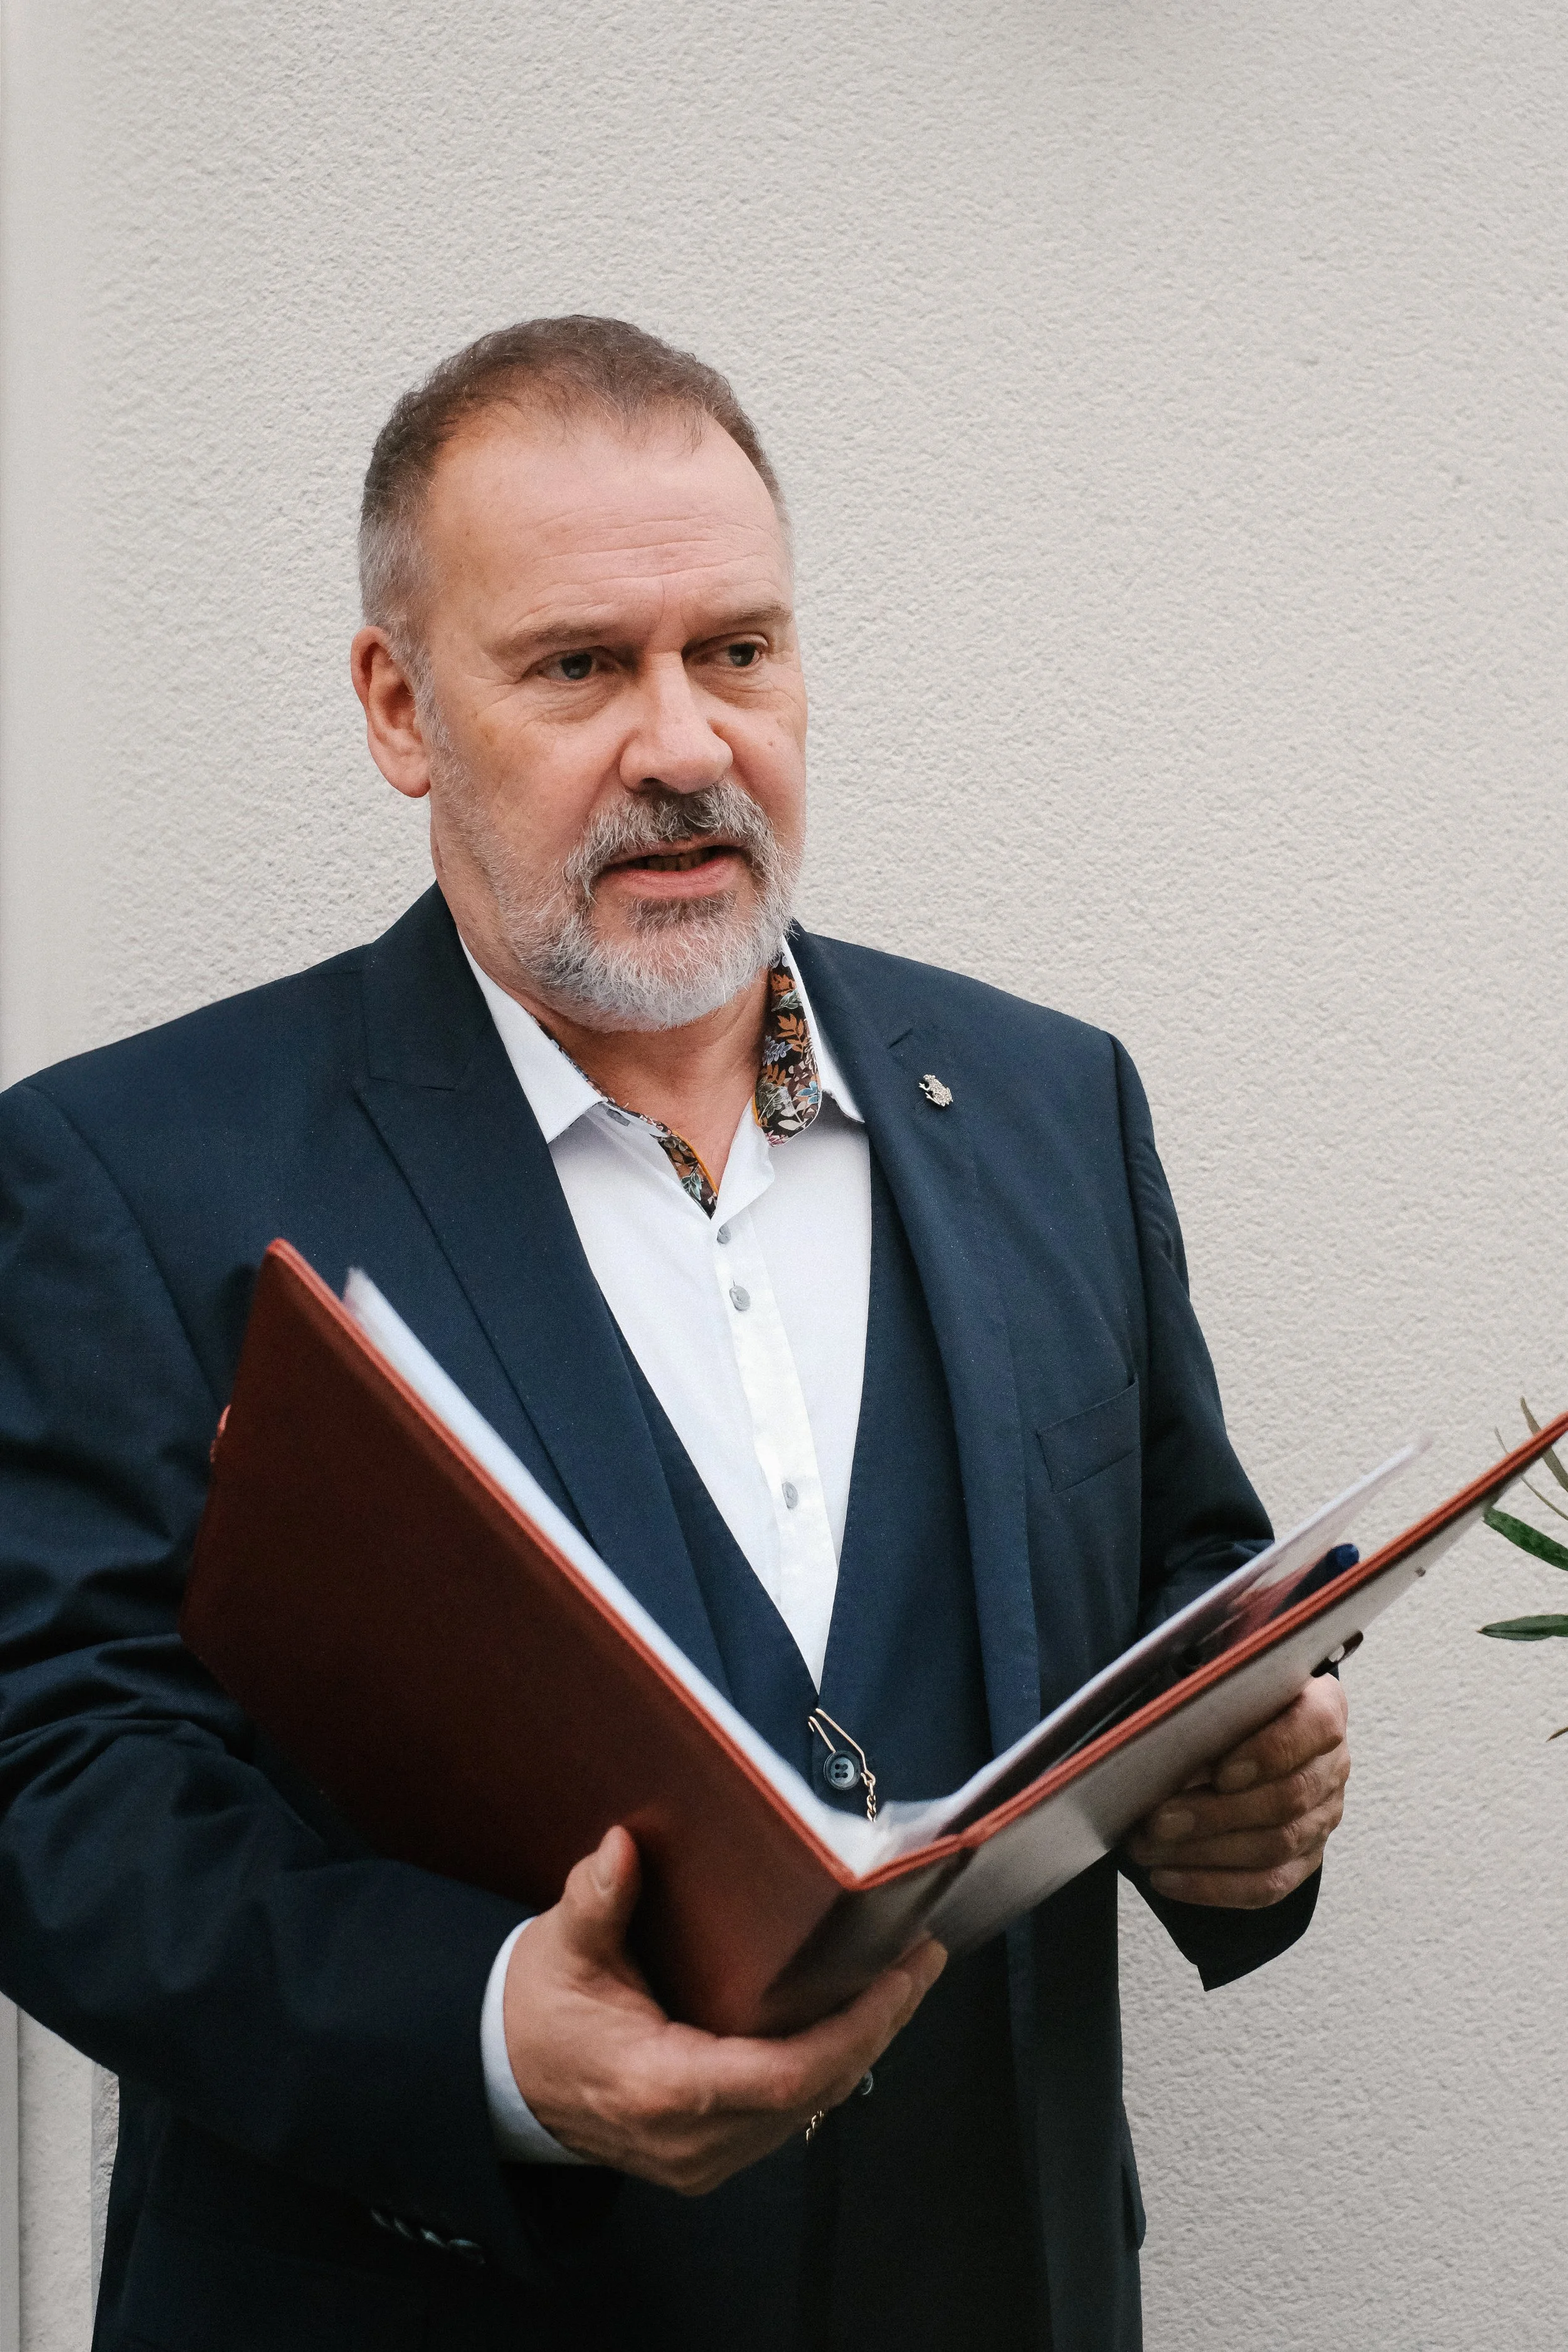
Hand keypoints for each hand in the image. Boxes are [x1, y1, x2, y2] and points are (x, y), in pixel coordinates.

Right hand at [503, 1825, 945, 2192]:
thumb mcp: (559, 1948)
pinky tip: (853, 2015)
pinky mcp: (711, 2155)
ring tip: (902, 1976)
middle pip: (816, 2091)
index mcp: (661, 2088)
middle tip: (921, 1958)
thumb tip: (625, 1846)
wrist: (502, 2083)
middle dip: (878, 2025)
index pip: (786, 2075)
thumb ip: (595, 1900)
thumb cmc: (535, 2012)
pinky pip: (790, 2114)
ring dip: (862, 2045)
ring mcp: (704, 2158)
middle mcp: (693, 2140)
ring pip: (812, 2108)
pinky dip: (830, 2064)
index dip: (854, 2029)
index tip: (899, 1975)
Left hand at [1123, 1674, 1349, 1907]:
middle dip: (1214, 1814)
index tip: (1220, 1773)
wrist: (1251, 1729)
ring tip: (1148, 1849)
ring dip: (1204, 1853)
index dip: (1269, 1753)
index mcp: (1323, 1706)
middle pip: (1287, 1798)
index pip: (1315, 1727)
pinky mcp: (1305, 1858)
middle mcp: (1332, 1764)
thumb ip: (1210, 1704)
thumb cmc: (1231, 1703)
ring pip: (1275, 1846)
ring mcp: (1323, 1816)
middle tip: (1157, 1822)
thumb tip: (1163, 1743)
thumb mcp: (1226, 1688)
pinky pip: (1267, 1885)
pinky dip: (1213, 1887)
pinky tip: (1168, 1879)